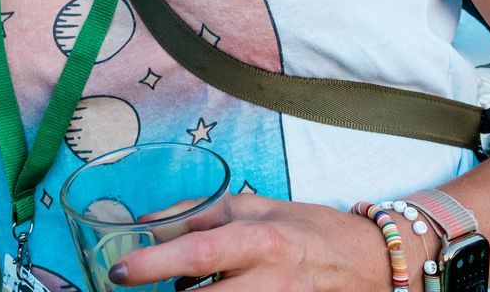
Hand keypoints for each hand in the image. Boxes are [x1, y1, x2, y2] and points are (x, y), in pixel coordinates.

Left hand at [109, 196, 403, 290]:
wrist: (369, 261)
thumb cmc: (307, 228)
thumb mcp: (258, 207)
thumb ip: (203, 213)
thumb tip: (150, 223)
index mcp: (259, 239)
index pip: (198, 251)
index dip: (154, 263)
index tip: (120, 269)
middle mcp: (268, 278)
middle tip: (133, 285)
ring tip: (178, 289)